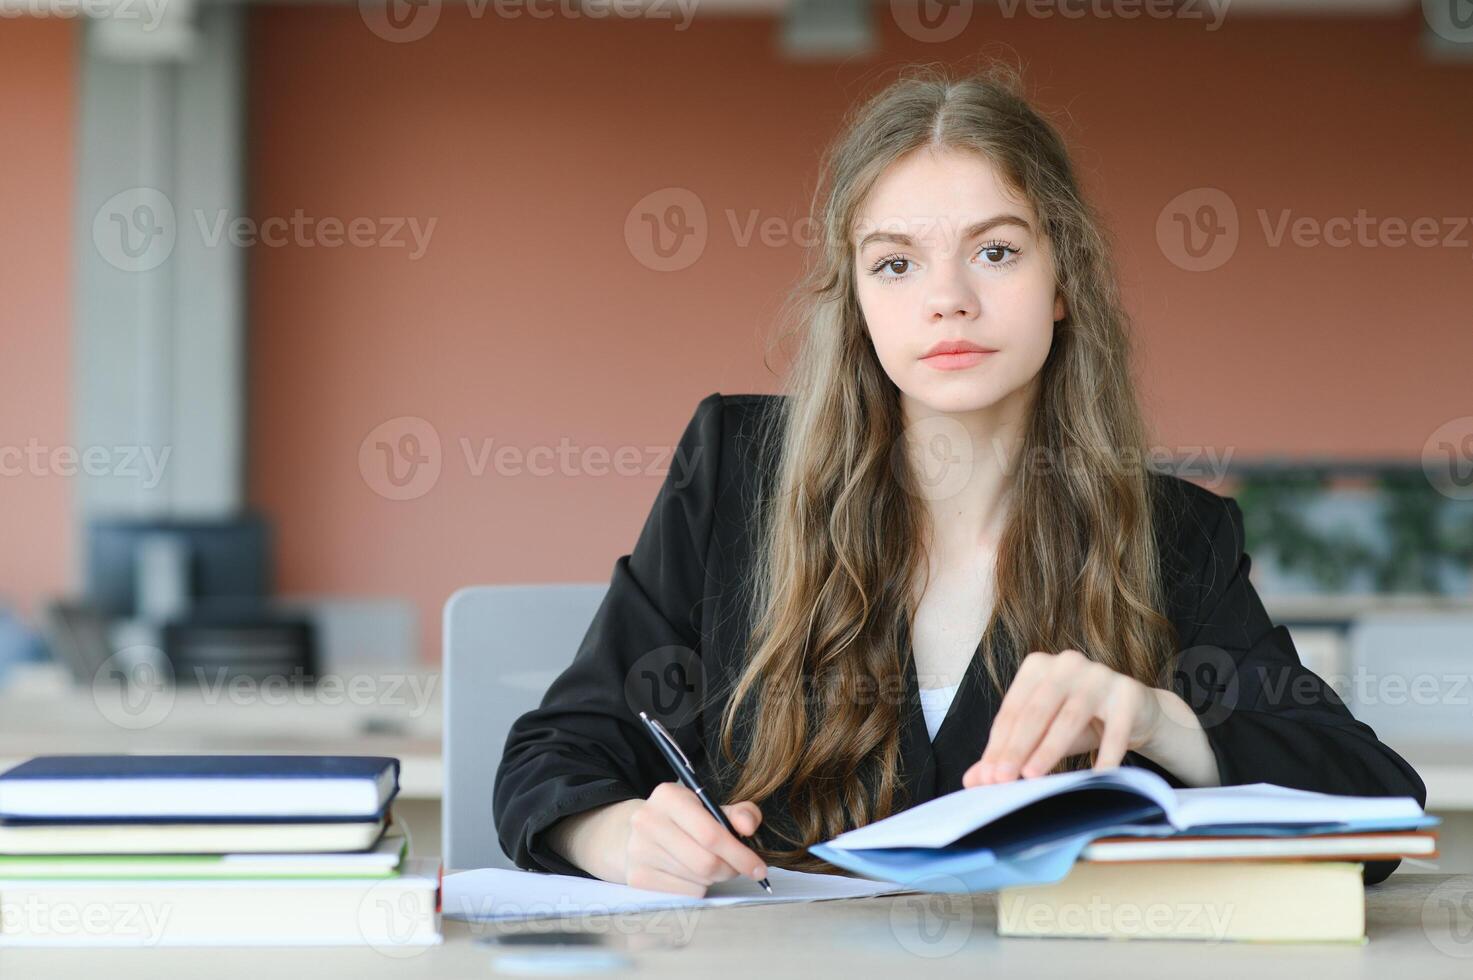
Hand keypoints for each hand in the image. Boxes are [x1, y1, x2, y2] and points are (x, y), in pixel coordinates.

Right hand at [622, 782, 768, 895]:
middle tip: (738, 868)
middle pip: (705, 862)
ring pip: (697, 880)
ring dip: (715, 878)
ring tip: (713, 865)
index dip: (740, 855)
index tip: (759, 868)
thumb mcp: (711, 807)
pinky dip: (699, 888)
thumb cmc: (685, 820)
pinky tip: (693, 874)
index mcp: (669, 796)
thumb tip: (748, 828)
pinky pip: (684, 893)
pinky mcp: (637, 877)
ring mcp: (639, 851)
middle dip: (730, 870)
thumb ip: (740, 813)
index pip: (711, 834)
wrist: (640, 832)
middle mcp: (648, 821)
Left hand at [962, 649, 1163, 786]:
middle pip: (1035, 712)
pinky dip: (1105, 756)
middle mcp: (1067, 664)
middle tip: (1002, 779)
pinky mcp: (1128, 693)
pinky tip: (1095, 778)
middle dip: (1017, 748)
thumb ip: (1009, 752)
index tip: (987, 776)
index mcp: (1038, 666)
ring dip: (1049, 750)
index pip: (1013, 710)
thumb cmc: (1080, 720)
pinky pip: (1115, 730)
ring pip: (1069, 717)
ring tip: (1033, 777)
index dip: (998, 744)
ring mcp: (1100, 675)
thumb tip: (973, 780)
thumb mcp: (1043, 733)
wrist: (1135, 711)